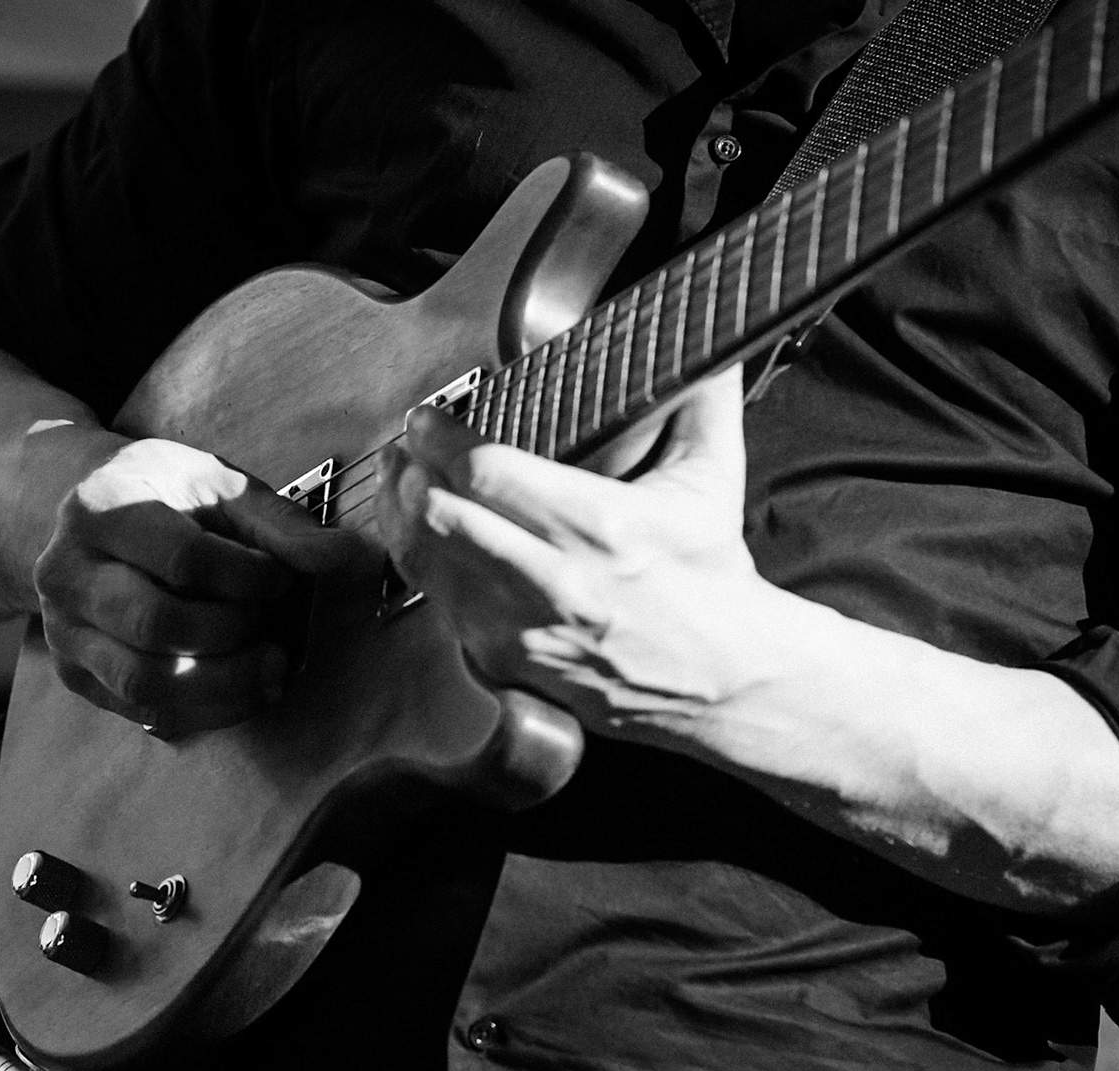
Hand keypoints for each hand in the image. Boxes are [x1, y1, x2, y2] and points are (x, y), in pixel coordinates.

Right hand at [35, 437, 362, 732]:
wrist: (88, 515)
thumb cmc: (166, 497)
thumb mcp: (219, 488)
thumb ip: (280, 524)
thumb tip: (344, 556)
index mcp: (99, 509)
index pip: (184, 559)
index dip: (248, 579)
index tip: (280, 579)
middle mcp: (65, 572)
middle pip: (158, 625)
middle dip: (235, 635)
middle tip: (276, 631)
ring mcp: (62, 629)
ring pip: (144, 681)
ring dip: (224, 686)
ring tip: (271, 668)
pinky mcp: (75, 673)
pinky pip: (143, 711)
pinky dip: (205, 710)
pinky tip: (244, 689)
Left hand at [376, 365, 763, 744]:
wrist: (719, 677)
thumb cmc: (709, 579)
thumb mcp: (712, 481)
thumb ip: (703, 402)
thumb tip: (708, 346)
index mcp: (598, 527)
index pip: (486, 471)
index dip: (440, 437)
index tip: (427, 418)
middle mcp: (553, 582)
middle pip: (439, 516)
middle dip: (408, 472)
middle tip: (405, 448)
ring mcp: (521, 628)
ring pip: (425, 563)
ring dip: (400, 517)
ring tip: (398, 485)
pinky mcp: (504, 661)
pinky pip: (437, 604)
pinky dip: (422, 566)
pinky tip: (422, 540)